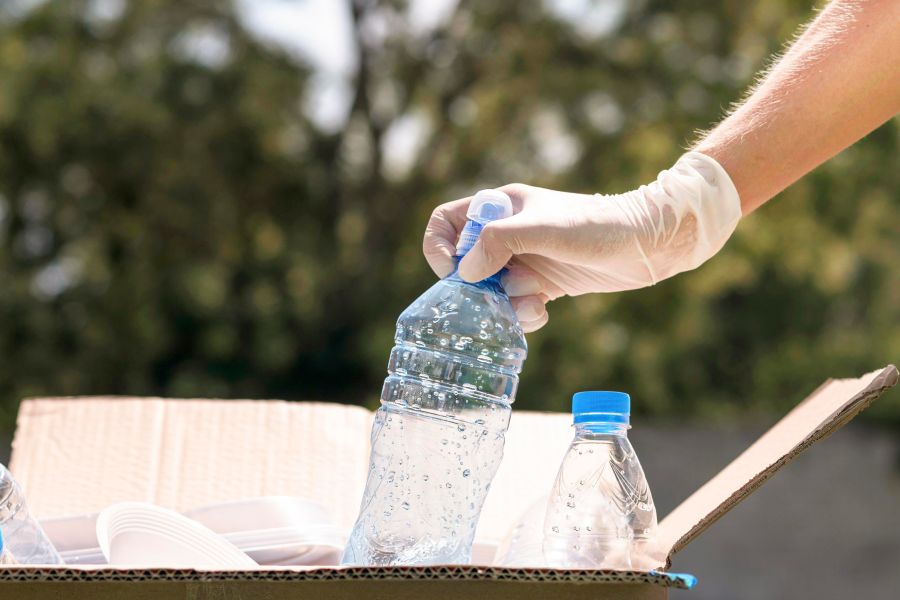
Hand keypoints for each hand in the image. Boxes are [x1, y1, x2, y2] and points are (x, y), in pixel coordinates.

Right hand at [423, 152, 740, 331]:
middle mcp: (509, 232)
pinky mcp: (544, 282)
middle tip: (493, 300)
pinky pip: (516, 303)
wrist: (649, 244)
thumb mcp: (543, 230)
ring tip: (530, 306)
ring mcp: (526, 258)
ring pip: (491, 289)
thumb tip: (466, 272)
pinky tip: (544, 311)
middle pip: (466, 263)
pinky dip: (523, 313)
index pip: (447, 221)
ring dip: (502, 305)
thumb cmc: (597, 227)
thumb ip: (498, 243)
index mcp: (501, 207)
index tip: (454, 272)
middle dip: (476, 287)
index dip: (439, 247)